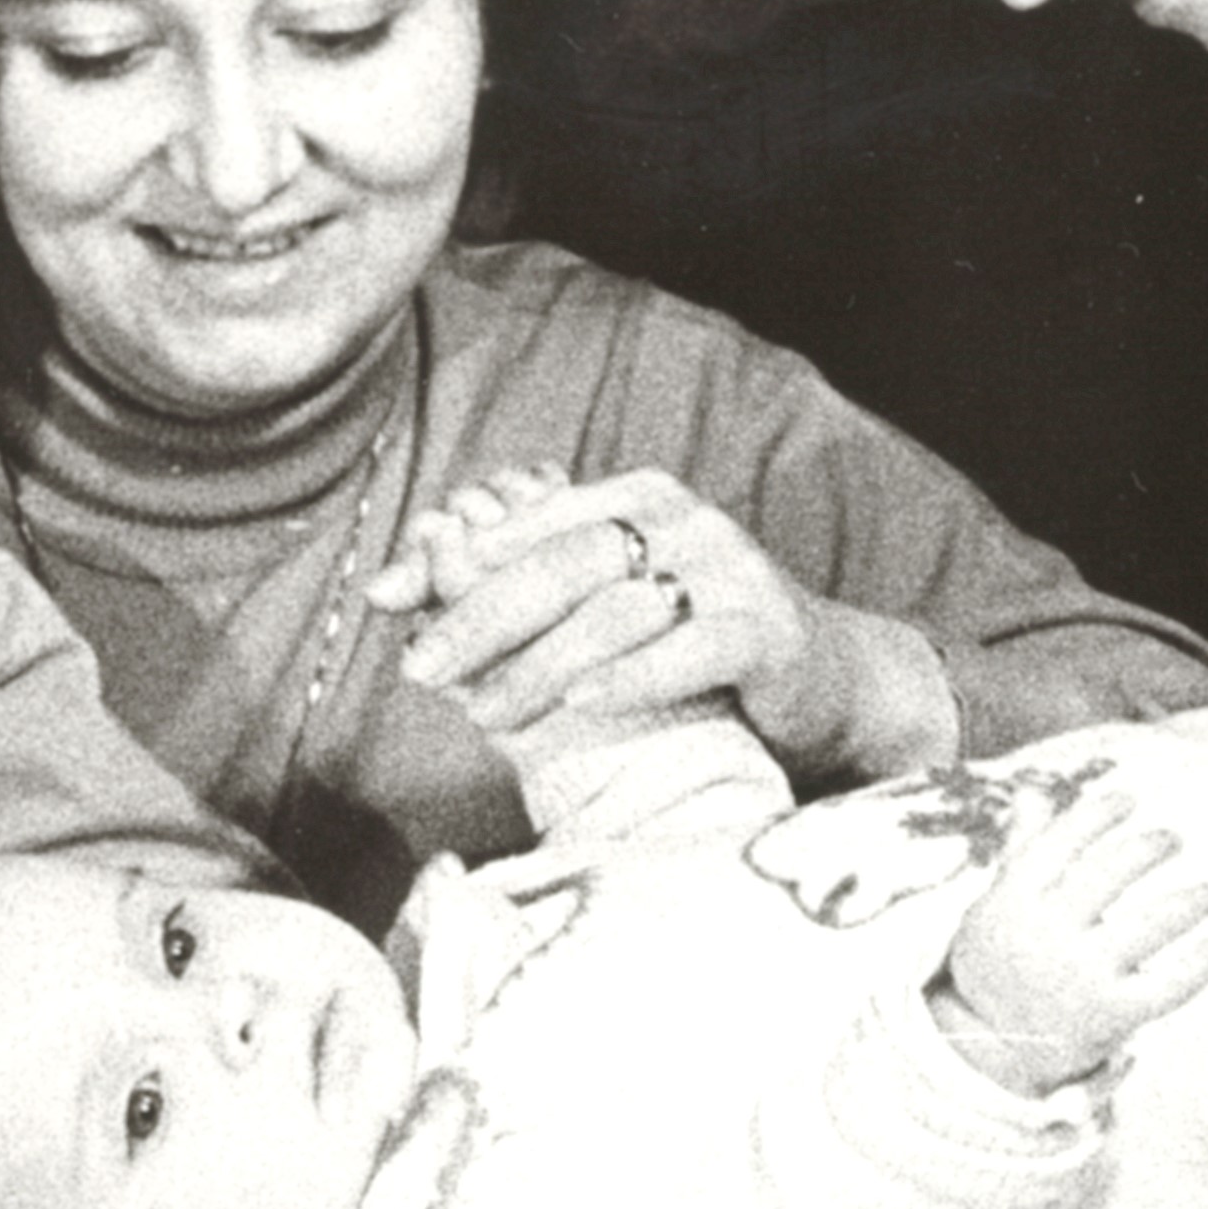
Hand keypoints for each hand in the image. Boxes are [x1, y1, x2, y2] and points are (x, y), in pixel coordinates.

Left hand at [368, 466, 954, 780]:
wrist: (823, 677)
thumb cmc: (690, 641)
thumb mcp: (604, 604)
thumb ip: (516, 587)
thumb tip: (391, 584)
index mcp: (634, 498)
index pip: (527, 520)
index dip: (452, 558)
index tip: (384, 597)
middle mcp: (683, 520)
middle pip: (562, 562)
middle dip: (480, 615)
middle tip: (419, 667)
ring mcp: (730, 571)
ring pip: (617, 609)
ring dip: (543, 662)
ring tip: (486, 711)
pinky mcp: (768, 630)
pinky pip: (692, 649)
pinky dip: (633, 676)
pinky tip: (582, 704)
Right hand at [931, 784, 1207, 1096]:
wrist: (990, 1047)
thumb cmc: (1002, 961)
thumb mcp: (998, 904)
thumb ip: (1023, 849)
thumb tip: (1033, 790)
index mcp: (1014, 899)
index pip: (1061, 842)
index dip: (1098, 814)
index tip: (1128, 799)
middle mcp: (1047, 933)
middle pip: (1111, 874)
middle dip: (1150, 848)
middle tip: (1175, 838)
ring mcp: (1080, 975)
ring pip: (1152, 924)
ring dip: (1194, 900)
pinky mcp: (1110, 1015)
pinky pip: (1168, 985)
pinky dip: (1199, 963)